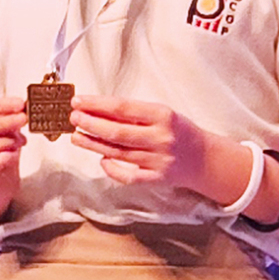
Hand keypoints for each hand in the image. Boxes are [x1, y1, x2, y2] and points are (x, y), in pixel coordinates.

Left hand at [69, 95, 207, 189]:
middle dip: (90, 124)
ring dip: (93, 144)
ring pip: (118, 152)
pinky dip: (112, 169)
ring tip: (77, 136)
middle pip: (117, 132)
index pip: (122, 108)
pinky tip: (101, 160)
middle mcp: (161, 138)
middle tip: (73, 118)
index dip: (97, 105)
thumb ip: (134, 114)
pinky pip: (129, 176)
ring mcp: (158, 160)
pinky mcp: (157, 178)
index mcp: (163, 115)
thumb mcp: (162, 113)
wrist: (205, 158)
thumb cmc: (180, 131)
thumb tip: (98, 109)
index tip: (78, 101)